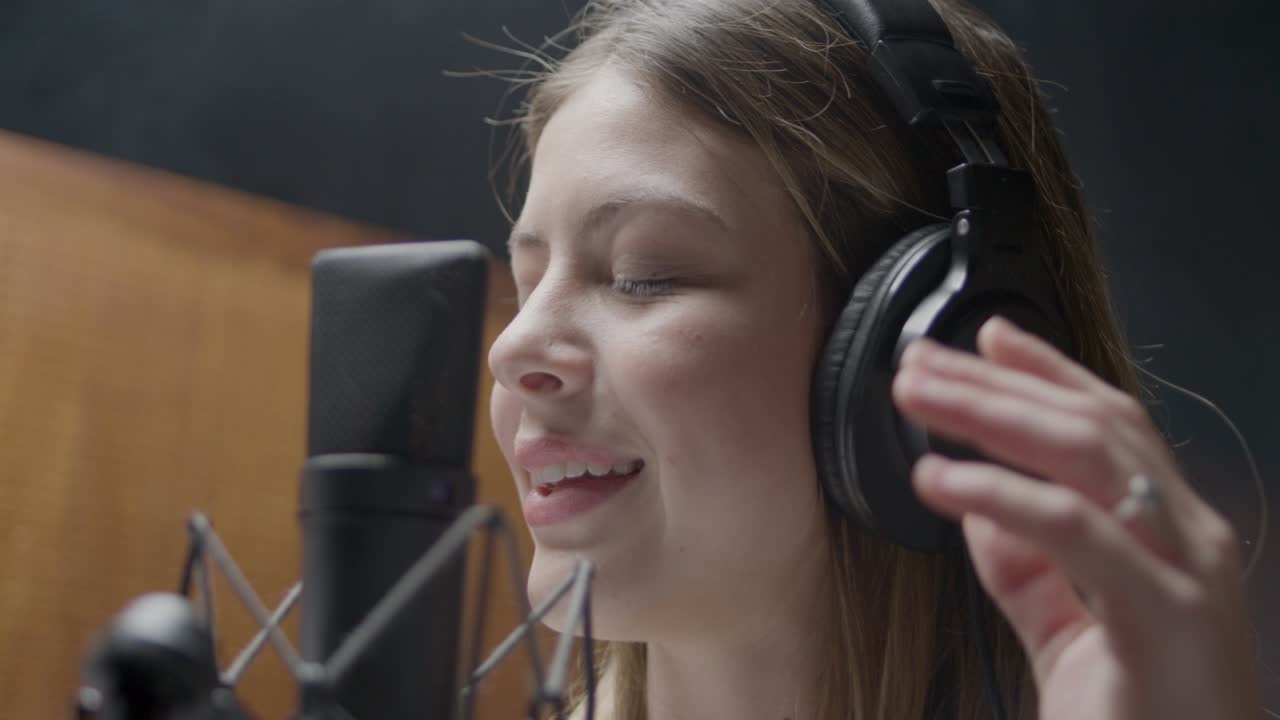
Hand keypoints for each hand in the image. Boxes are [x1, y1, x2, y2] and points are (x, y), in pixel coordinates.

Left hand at [891, 316, 1259, 719]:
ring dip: (989, 414)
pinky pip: (1073, 529)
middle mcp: (1191, 539)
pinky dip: (998, 494)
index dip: (1047, 374)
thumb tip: (978, 505)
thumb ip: (1028, 569)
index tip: (986, 339)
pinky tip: (939, 481)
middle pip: (1090, 425)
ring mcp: (1189, 572)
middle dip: (997, 384)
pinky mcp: (1169, 615)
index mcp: (1171, 536)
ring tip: (918, 397)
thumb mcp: (1067, 634)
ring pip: (1085, 455)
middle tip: (920, 363)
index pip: (1111, 426)